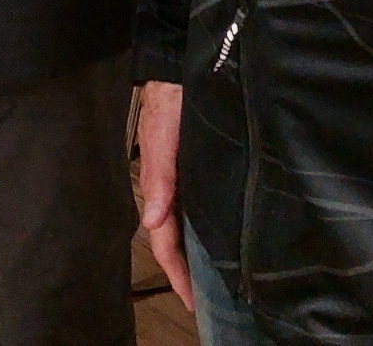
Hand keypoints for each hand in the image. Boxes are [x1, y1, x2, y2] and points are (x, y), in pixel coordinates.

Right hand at [137, 80, 192, 310]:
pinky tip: (220, 236)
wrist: (178, 70)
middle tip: (208, 301)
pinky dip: (206, 229)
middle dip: (188, 272)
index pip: (165, 242)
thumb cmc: (169, 102)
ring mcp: (184, 181)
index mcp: (159, 188)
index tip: (192, 302)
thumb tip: (152, 220)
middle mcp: (171, 190)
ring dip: (197, 254)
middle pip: (176, 241)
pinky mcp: (198, 168)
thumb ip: (159, 179)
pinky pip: (199, 209)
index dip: (177, 274)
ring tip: (215, 279)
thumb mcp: (162, 139)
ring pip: (188, 227)